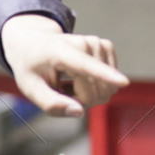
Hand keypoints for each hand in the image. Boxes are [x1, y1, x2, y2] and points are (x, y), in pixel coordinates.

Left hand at [0, 13, 128, 117]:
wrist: (34, 43)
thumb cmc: (31, 68)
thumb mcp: (30, 88)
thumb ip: (51, 104)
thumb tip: (79, 112)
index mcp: (59, 51)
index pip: (84, 66)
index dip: (105, 75)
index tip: (124, 82)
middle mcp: (82, 43)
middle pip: (96, 89)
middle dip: (80, 100)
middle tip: (59, 91)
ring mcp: (97, 43)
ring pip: (106, 88)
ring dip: (87, 94)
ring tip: (68, 83)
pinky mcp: (106, 47)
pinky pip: (110, 82)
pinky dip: (96, 87)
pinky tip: (80, 79)